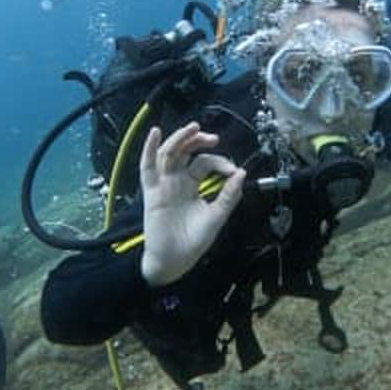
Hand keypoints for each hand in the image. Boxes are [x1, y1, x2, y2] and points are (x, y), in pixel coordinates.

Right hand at [140, 122, 245, 285]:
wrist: (175, 261)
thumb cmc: (193, 242)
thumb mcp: (216, 216)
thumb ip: (228, 196)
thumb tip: (242, 173)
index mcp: (193, 186)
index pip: (204, 163)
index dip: (219, 162)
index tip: (232, 171)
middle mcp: (177, 181)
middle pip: (185, 152)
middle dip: (198, 140)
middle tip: (213, 138)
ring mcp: (164, 185)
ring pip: (169, 154)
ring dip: (180, 138)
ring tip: (193, 128)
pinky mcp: (152, 192)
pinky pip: (148, 168)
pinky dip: (149, 149)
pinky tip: (155, 133)